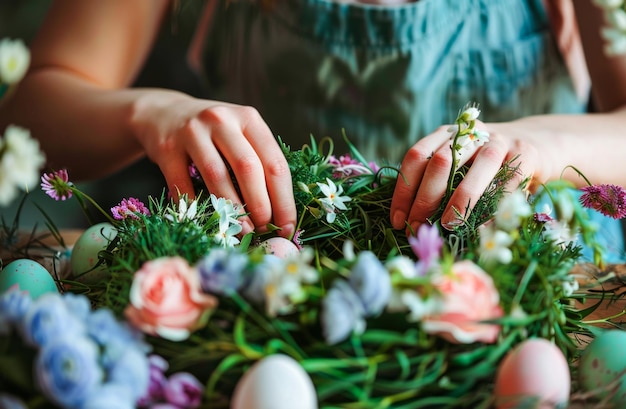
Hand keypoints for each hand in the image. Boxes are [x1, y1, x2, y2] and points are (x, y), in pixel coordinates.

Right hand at [130, 90, 296, 236]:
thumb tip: (281, 214)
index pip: (275, 162)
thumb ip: (259, 163)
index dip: (284, 199)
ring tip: (242, 231)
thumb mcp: (240, 134)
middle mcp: (222, 120)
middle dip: (261, 206)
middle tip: (264, 230)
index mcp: (249, 118)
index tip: (287, 226)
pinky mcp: (167, 148)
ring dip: (233, 211)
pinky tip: (208, 222)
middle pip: (248, 168)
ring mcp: (192, 132)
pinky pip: (183, 185)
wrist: (162, 113)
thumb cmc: (213, 134)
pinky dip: (197, 207)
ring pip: (217, 176)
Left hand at [390, 121, 541, 233]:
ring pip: (473, 169)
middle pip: (439, 162)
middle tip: (417, 227)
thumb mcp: (461, 165)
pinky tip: (482, 227)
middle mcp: (470, 134)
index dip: (403, 189)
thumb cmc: (489, 166)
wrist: (541, 143)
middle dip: (424, 199)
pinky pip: (507, 182)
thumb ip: (439, 181)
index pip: (416, 157)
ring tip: (447, 225)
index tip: (397, 219)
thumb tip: (409, 218)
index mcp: (447, 134)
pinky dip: (493, 206)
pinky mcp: (526, 154)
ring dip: (458, 201)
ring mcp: (499, 141)